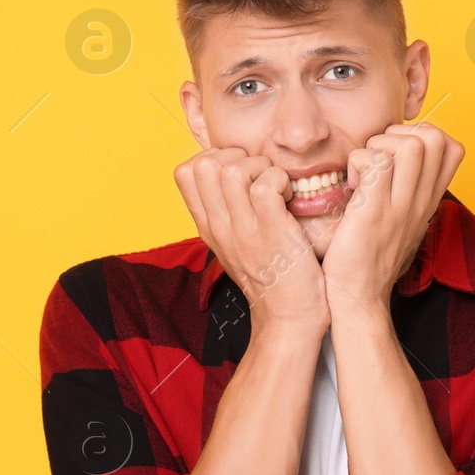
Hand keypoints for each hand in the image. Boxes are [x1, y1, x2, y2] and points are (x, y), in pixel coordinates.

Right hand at [174, 147, 329, 332]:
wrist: (288, 318)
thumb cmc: (270, 277)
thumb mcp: (233, 245)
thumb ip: (224, 213)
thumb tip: (226, 177)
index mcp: (208, 226)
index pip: (184, 172)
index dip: (214, 157)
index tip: (239, 172)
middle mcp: (219, 226)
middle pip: (203, 164)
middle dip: (237, 156)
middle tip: (259, 175)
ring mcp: (243, 229)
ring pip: (233, 169)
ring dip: (261, 167)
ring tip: (276, 187)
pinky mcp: (271, 231)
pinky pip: (265, 184)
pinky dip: (280, 180)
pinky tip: (290, 198)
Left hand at [322, 123, 463, 312]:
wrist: (359, 296)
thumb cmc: (371, 256)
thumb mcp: (404, 221)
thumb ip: (409, 191)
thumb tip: (399, 160)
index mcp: (429, 201)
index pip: (453, 147)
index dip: (422, 135)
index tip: (396, 155)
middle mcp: (421, 201)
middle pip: (435, 137)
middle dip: (399, 134)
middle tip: (377, 159)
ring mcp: (400, 207)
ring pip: (410, 145)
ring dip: (378, 145)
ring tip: (364, 171)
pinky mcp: (374, 212)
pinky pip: (375, 163)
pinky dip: (358, 163)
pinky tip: (351, 186)